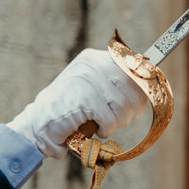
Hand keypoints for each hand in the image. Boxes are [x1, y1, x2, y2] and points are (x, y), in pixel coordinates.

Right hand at [5, 49, 149, 161]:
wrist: (39, 124)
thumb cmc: (71, 109)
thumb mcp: (94, 87)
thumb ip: (117, 82)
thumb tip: (150, 75)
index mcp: (95, 59)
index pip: (135, 65)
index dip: (145, 84)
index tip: (144, 94)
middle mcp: (92, 65)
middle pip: (136, 88)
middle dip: (131, 109)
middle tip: (116, 118)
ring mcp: (87, 81)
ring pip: (125, 107)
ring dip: (117, 122)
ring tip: (102, 123)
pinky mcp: (84, 100)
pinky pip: (111, 120)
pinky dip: (105, 130)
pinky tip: (93, 128)